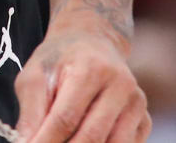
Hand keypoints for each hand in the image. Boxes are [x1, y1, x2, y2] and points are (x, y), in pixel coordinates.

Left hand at [14, 16, 148, 142]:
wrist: (91, 42)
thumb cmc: (58, 61)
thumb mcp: (35, 76)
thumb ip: (31, 112)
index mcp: (90, 69)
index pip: (66, 118)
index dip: (46, 141)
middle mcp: (120, 85)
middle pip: (92, 137)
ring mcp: (136, 104)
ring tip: (63, 141)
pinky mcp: (144, 120)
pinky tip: (81, 138)